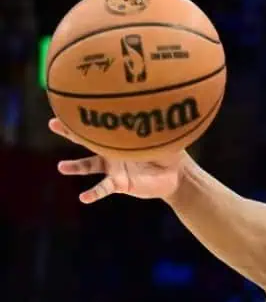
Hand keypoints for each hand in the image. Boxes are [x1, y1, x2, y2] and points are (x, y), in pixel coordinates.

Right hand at [48, 118, 184, 203]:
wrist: (176, 176)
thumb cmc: (169, 152)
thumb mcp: (165, 138)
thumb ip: (160, 128)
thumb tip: (165, 110)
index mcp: (120, 137)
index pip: (100, 125)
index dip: (86, 115)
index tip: (69, 104)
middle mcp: (111, 151)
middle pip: (86, 140)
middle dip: (69, 131)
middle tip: (52, 123)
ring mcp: (113, 168)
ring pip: (89, 166)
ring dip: (75, 167)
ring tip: (61, 167)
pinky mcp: (119, 184)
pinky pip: (103, 188)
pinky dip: (93, 193)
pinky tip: (84, 197)